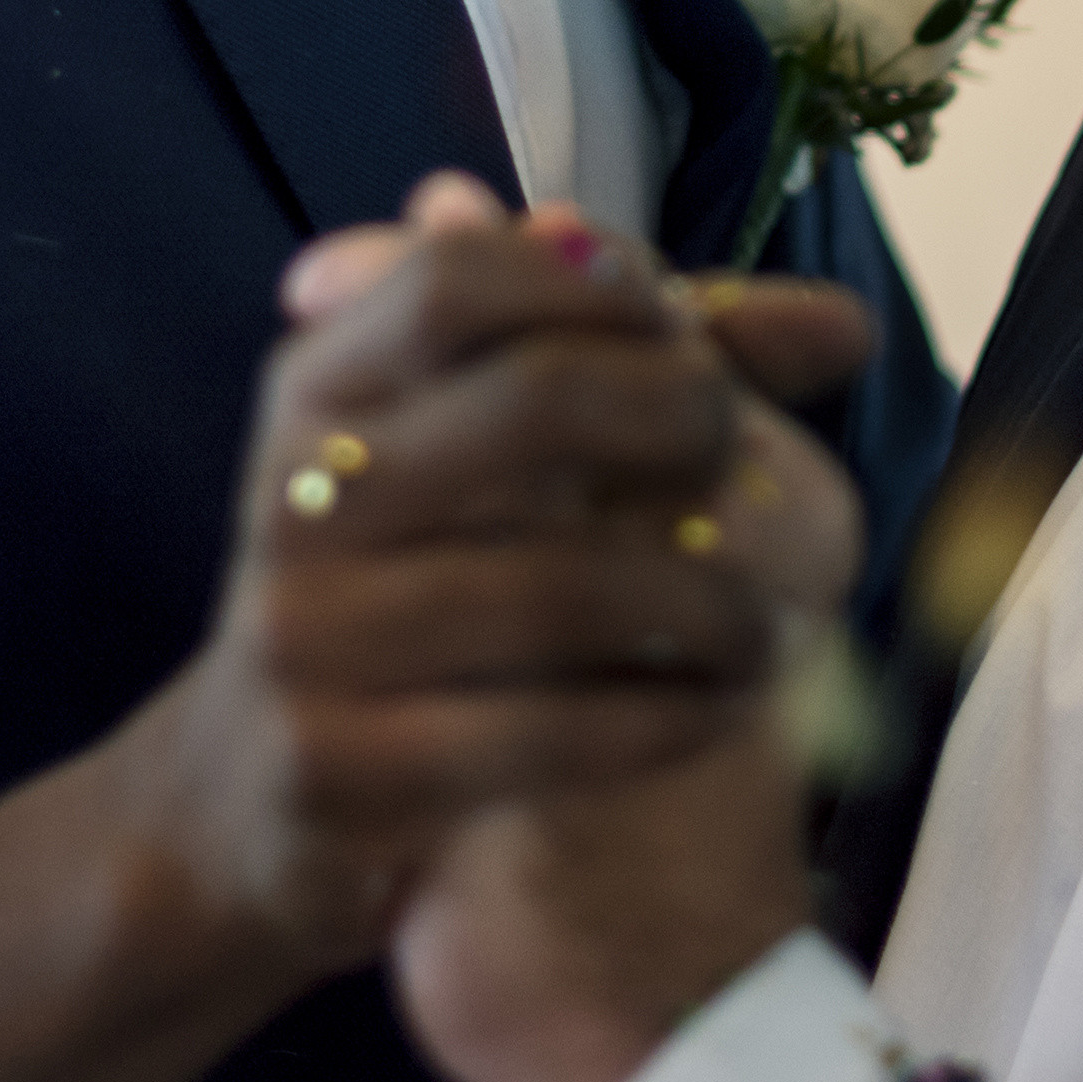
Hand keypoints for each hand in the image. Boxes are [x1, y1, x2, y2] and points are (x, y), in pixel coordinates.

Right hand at [0, 175, 870, 1081]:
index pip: (460, 276)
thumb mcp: (464, 463)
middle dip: (681, 419)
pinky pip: (545, 731)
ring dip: (707, 604)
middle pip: (536, 403)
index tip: (688, 336)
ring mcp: (306, 635)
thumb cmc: (400, 594)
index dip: (601, 289)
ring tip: (761, 626)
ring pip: (561, 586)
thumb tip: (846, 324)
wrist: (236, 805)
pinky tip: (712, 710)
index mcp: (322, 386)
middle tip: (744, 462)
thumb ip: (641, 377)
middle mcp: (301, 493)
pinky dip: (662, 716)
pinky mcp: (334, 769)